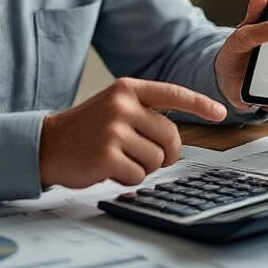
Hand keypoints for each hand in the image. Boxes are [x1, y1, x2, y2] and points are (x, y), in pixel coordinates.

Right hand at [39, 77, 226, 188]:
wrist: (47, 145)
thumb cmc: (86, 130)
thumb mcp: (114, 108)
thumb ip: (145, 114)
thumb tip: (177, 139)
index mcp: (127, 89)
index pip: (173, 94)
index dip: (200, 104)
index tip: (220, 113)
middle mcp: (122, 106)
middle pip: (170, 137)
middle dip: (163, 152)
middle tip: (142, 154)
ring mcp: (114, 130)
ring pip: (156, 159)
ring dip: (142, 166)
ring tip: (118, 157)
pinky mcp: (106, 156)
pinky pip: (138, 175)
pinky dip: (127, 178)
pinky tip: (108, 168)